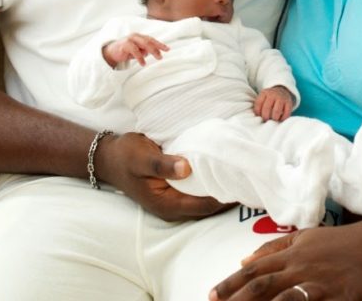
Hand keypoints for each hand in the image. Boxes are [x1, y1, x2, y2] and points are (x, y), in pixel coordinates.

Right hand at [95, 131, 232, 220]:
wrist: (110, 155)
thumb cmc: (126, 155)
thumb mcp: (142, 157)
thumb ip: (163, 164)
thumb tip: (187, 168)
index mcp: (166, 203)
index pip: (204, 205)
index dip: (225, 198)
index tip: (244, 184)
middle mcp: (172, 206)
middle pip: (208, 206)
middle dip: (228, 195)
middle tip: (251, 179)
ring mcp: (174, 200)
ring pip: (205, 200)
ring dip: (222, 189)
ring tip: (243, 175)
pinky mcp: (175, 190)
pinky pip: (199, 191)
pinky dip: (212, 183)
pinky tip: (224, 170)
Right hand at [103, 34, 168, 66]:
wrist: (110, 53)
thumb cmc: (125, 51)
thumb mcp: (137, 51)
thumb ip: (143, 51)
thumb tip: (149, 53)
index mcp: (139, 37)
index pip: (152, 39)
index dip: (160, 44)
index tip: (168, 49)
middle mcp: (136, 36)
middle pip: (149, 40)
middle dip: (157, 47)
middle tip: (162, 55)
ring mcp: (130, 39)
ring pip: (144, 43)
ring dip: (152, 51)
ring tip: (158, 58)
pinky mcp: (125, 45)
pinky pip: (135, 50)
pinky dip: (140, 57)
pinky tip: (143, 63)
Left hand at [209, 220, 361, 300]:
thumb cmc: (338, 241)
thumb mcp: (304, 237)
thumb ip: (274, 248)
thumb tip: (243, 260)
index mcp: (291, 253)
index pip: (254, 270)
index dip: (232, 283)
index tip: (212, 295)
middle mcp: (300, 267)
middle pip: (262, 286)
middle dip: (236, 299)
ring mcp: (318, 285)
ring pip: (283, 300)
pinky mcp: (336, 299)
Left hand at [254, 86, 294, 121]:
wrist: (282, 91)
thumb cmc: (269, 99)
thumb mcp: (263, 98)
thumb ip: (259, 106)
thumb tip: (257, 117)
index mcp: (264, 93)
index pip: (258, 104)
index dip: (257, 112)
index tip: (259, 116)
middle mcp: (273, 94)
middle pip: (266, 108)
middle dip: (265, 117)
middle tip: (266, 120)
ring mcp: (281, 98)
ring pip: (276, 112)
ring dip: (274, 118)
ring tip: (273, 120)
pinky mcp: (289, 103)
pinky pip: (286, 114)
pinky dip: (282, 119)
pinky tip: (280, 119)